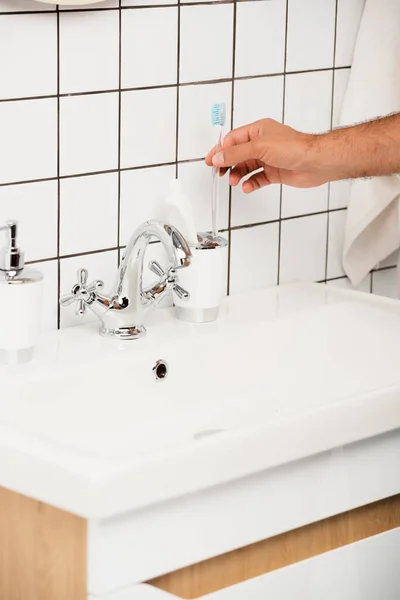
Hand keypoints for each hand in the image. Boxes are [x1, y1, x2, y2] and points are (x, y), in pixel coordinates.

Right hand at [205, 119, 331, 192]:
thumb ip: (236, 153)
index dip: (220, 150)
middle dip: (227, 164)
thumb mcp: (259, 147)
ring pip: (246, 167)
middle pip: (238, 154)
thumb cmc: (294, 148)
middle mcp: (263, 143)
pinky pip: (257, 179)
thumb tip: (218, 157)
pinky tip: (248, 187)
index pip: (233, 140)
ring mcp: (269, 159)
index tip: (210, 161)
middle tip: (219, 173)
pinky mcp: (275, 172)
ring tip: (234, 181)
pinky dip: (251, 183)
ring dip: (238, 175)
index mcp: (258, 130)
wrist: (316, 162)